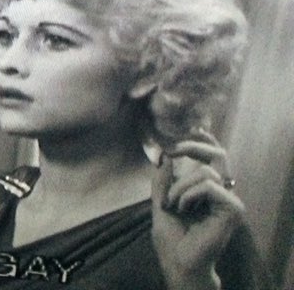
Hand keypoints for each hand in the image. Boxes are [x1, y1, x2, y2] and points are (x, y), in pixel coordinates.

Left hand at [151, 129, 243, 289]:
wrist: (179, 263)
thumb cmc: (172, 240)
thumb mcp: (161, 202)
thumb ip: (163, 181)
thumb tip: (163, 155)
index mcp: (207, 191)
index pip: (214, 159)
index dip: (205, 141)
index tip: (193, 129)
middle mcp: (221, 194)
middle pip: (218, 156)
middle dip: (193, 146)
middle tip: (172, 149)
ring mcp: (229, 202)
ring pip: (204, 172)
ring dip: (179, 187)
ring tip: (172, 205)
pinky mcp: (233, 210)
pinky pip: (208, 186)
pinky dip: (188, 194)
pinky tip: (182, 209)